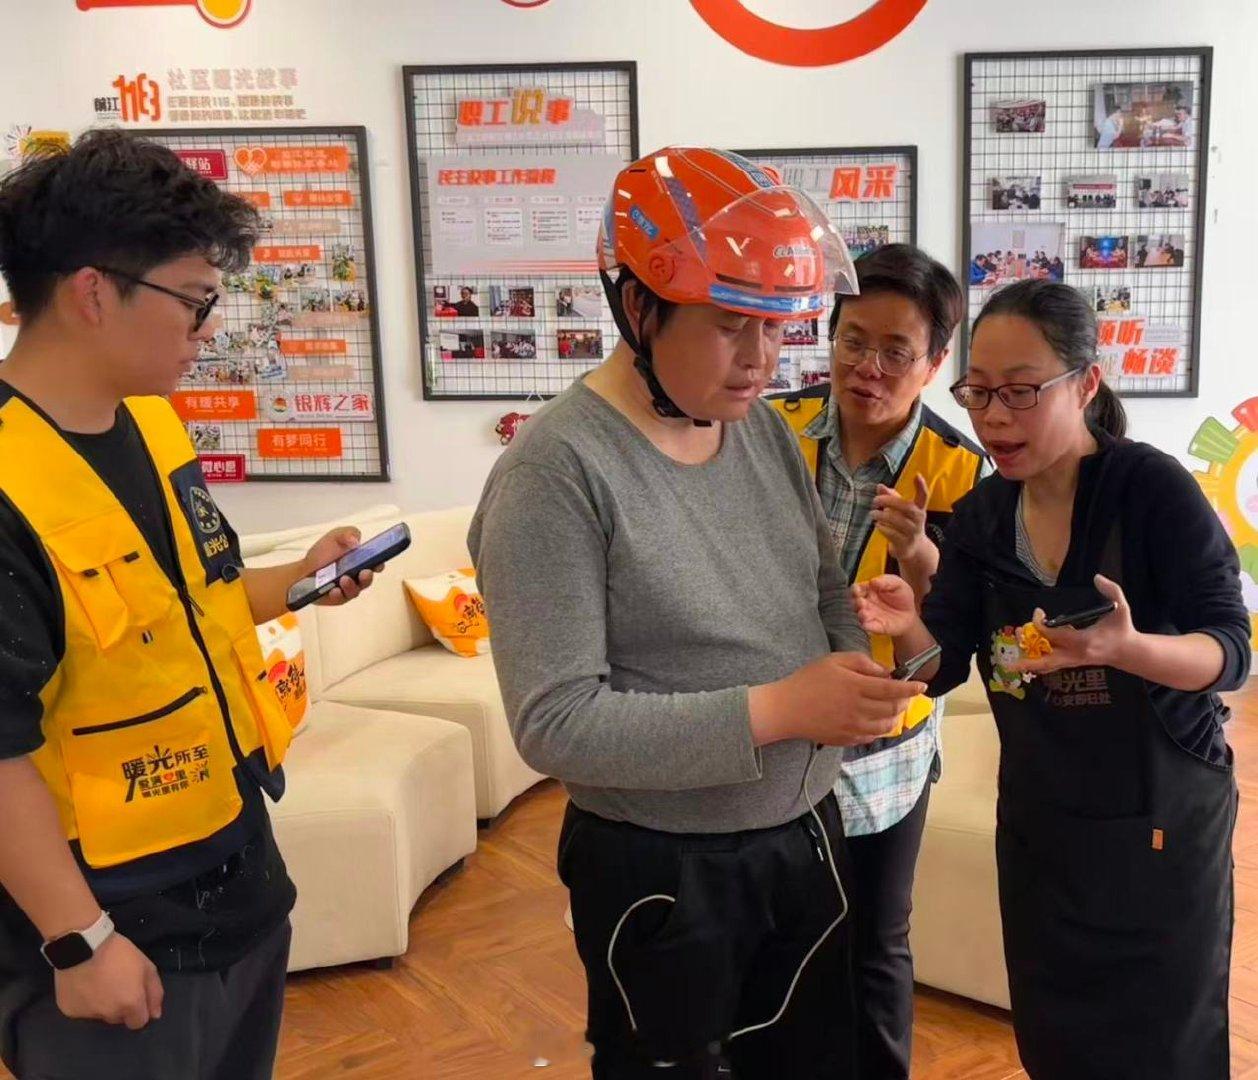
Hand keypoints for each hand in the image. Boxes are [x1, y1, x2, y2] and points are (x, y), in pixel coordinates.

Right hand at [55, 932, 162, 1029]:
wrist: (83, 945)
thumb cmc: (119, 953)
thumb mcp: (146, 966)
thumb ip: (154, 992)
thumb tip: (155, 1015)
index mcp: (130, 1004)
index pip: (138, 1022)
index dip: (138, 1010)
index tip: (134, 995)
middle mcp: (110, 1014)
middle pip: (118, 1018)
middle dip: (120, 1007)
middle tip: (115, 985)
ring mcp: (88, 1015)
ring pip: (100, 1015)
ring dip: (102, 1005)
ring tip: (98, 983)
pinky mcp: (70, 1011)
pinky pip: (82, 1011)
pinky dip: (84, 1002)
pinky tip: (83, 985)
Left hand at [301, 528, 380, 606]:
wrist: (303, 569)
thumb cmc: (323, 553)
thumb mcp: (335, 536)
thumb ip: (347, 533)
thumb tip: (356, 542)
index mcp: (361, 561)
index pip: (375, 564)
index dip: (379, 564)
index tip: (378, 563)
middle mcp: (357, 576)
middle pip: (367, 579)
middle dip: (368, 577)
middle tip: (364, 572)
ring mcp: (348, 588)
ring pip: (355, 590)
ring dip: (351, 586)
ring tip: (344, 579)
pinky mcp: (337, 598)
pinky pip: (340, 598)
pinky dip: (338, 594)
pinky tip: (334, 590)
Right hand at [751, 652, 925, 746]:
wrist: (786, 709)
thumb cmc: (808, 680)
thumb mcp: (834, 661)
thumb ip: (862, 663)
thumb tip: (884, 672)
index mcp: (857, 686)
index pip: (893, 689)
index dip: (911, 688)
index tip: (922, 687)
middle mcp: (859, 709)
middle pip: (893, 709)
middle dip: (904, 702)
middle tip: (903, 696)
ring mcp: (853, 727)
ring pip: (886, 725)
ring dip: (894, 716)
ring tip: (892, 709)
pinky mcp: (847, 739)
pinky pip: (871, 736)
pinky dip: (879, 728)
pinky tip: (873, 720)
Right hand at [851, 575, 919, 636]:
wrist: (909, 613)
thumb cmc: (901, 596)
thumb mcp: (897, 584)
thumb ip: (886, 581)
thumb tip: (873, 581)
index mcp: (868, 590)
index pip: (856, 589)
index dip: (855, 589)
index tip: (857, 590)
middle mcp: (866, 603)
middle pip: (854, 602)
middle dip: (856, 602)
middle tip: (861, 602)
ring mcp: (869, 615)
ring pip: (859, 615)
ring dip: (860, 614)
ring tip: (865, 613)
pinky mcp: (874, 626)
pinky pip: (867, 627)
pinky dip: (865, 625)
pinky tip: (867, 623)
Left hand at [872, 475, 931, 564]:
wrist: (913, 548)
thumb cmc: (905, 523)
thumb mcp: (900, 510)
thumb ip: (891, 497)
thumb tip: (879, 486)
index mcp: (919, 508)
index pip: (923, 496)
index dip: (921, 486)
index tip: (917, 475)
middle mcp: (918, 520)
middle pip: (906, 507)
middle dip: (889, 501)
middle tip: (875, 500)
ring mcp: (913, 532)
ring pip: (897, 521)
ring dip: (882, 515)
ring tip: (872, 513)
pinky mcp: (905, 543)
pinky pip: (892, 533)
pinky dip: (882, 528)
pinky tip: (878, 525)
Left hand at [1010, 575, 1137, 674]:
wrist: (1128, 653)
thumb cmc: (1122, 629)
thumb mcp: (1121, 608)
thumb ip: (1112, 591)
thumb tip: (1096, 577)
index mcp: (1084, 641)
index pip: (1055, 634)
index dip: (1041, 624)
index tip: (1038, 612)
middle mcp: (1074, 655)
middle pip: (1044, 659)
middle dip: (1028, 648)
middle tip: (1017, 633)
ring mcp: (1071, 662)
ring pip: (1045, 665)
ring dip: (1028, 658)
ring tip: (1016, 645)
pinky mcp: (1070, 664)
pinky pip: (1049, 665)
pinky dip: (1036, 662)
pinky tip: (1024, 654)